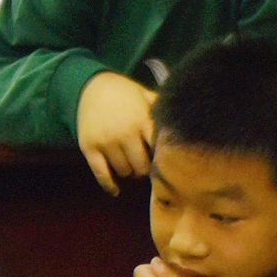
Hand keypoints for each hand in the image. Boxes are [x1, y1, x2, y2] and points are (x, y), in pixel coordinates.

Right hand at [74, 68, 159, 192]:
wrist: (91, 86)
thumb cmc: (125, 95)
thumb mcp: (146, 96)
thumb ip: (162, 110)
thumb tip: (187, 119)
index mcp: (142, 121)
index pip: (158, 151)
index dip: (161, 158)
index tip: (161, 159)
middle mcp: (125, 132)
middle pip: (142, 167)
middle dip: (144, 169)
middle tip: (144, 165)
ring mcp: (106, 141)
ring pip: (124, 172)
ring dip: (128, 172)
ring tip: (129, 165)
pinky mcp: (89, 147)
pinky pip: (101, 174)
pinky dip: (109, 185)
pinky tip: (115, 190)